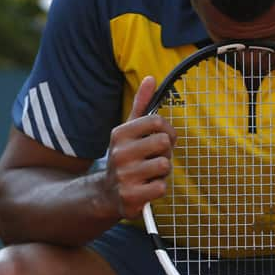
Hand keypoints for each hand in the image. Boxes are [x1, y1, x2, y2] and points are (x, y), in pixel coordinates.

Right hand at [101, 76, 176, 218]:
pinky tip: (146, 187)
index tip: (163, 140)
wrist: (106, 193)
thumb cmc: (125, 158)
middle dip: (166, 153)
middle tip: (154, 159)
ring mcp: (124, 175)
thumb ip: (141, 104)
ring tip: (149, 173)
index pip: (157, 121)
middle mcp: (120, 153)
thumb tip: (151, 78)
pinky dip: (158, 188)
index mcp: (120, 133)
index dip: (168, 131)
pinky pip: (161, 187)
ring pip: (165, 166)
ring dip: (163, 172)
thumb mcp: (128, 130)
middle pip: (164, 144)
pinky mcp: (131, 196)